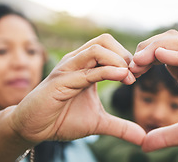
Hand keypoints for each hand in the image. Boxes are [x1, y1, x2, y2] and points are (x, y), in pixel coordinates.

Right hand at [9, 34, 144, 144]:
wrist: (34, 128)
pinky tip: (121, 77)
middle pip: (105, 40)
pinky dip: (107, 71)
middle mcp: (77, 61)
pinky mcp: (61, 81)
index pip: (111, 46)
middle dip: (125, 54)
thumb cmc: (63, 119)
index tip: (138, 75)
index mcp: (86, 65)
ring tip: (129, 78)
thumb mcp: (99, 122)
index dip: (128, 57)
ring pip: (97, 49)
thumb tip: (143, 137)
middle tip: (135, 74)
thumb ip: (121, 126)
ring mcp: (68, 69)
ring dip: (118, 61)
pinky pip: (87, 70)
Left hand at [129, 30, 177, 152]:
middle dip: (149, 46)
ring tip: (140, 60)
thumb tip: (142, 145)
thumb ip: (167, 135)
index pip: (166, 53)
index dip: (145, 58)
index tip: (130, 72)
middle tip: (131, 64)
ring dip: (160, 46)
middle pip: (173, 40)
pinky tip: (161, 56)